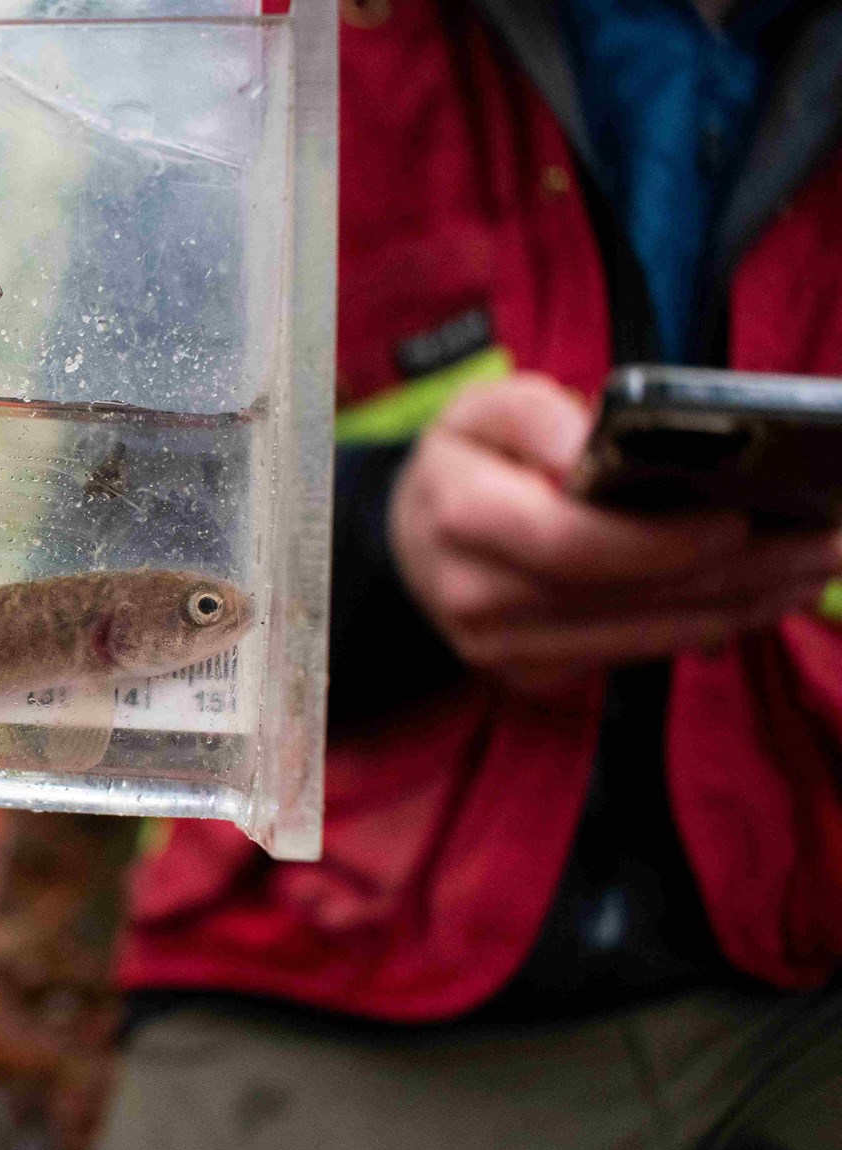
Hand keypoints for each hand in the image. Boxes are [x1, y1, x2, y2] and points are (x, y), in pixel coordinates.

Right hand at [388, 373, 841, 697]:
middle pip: (622, 599)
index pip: (570, 545)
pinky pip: (633, 657)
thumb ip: (535, 414)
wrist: (412, 543)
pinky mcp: (532, 677)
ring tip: (814, 566)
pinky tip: (765, 596)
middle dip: (732, 574)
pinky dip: (707, 629)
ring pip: (640, 639)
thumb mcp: (482, 408)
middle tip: (820, 539)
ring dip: (739, 607)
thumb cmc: (465, 461)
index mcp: (461, 520)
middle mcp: (475, 599)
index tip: (739, 517)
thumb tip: (591, 449)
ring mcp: (501, 650)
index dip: (657, 542)